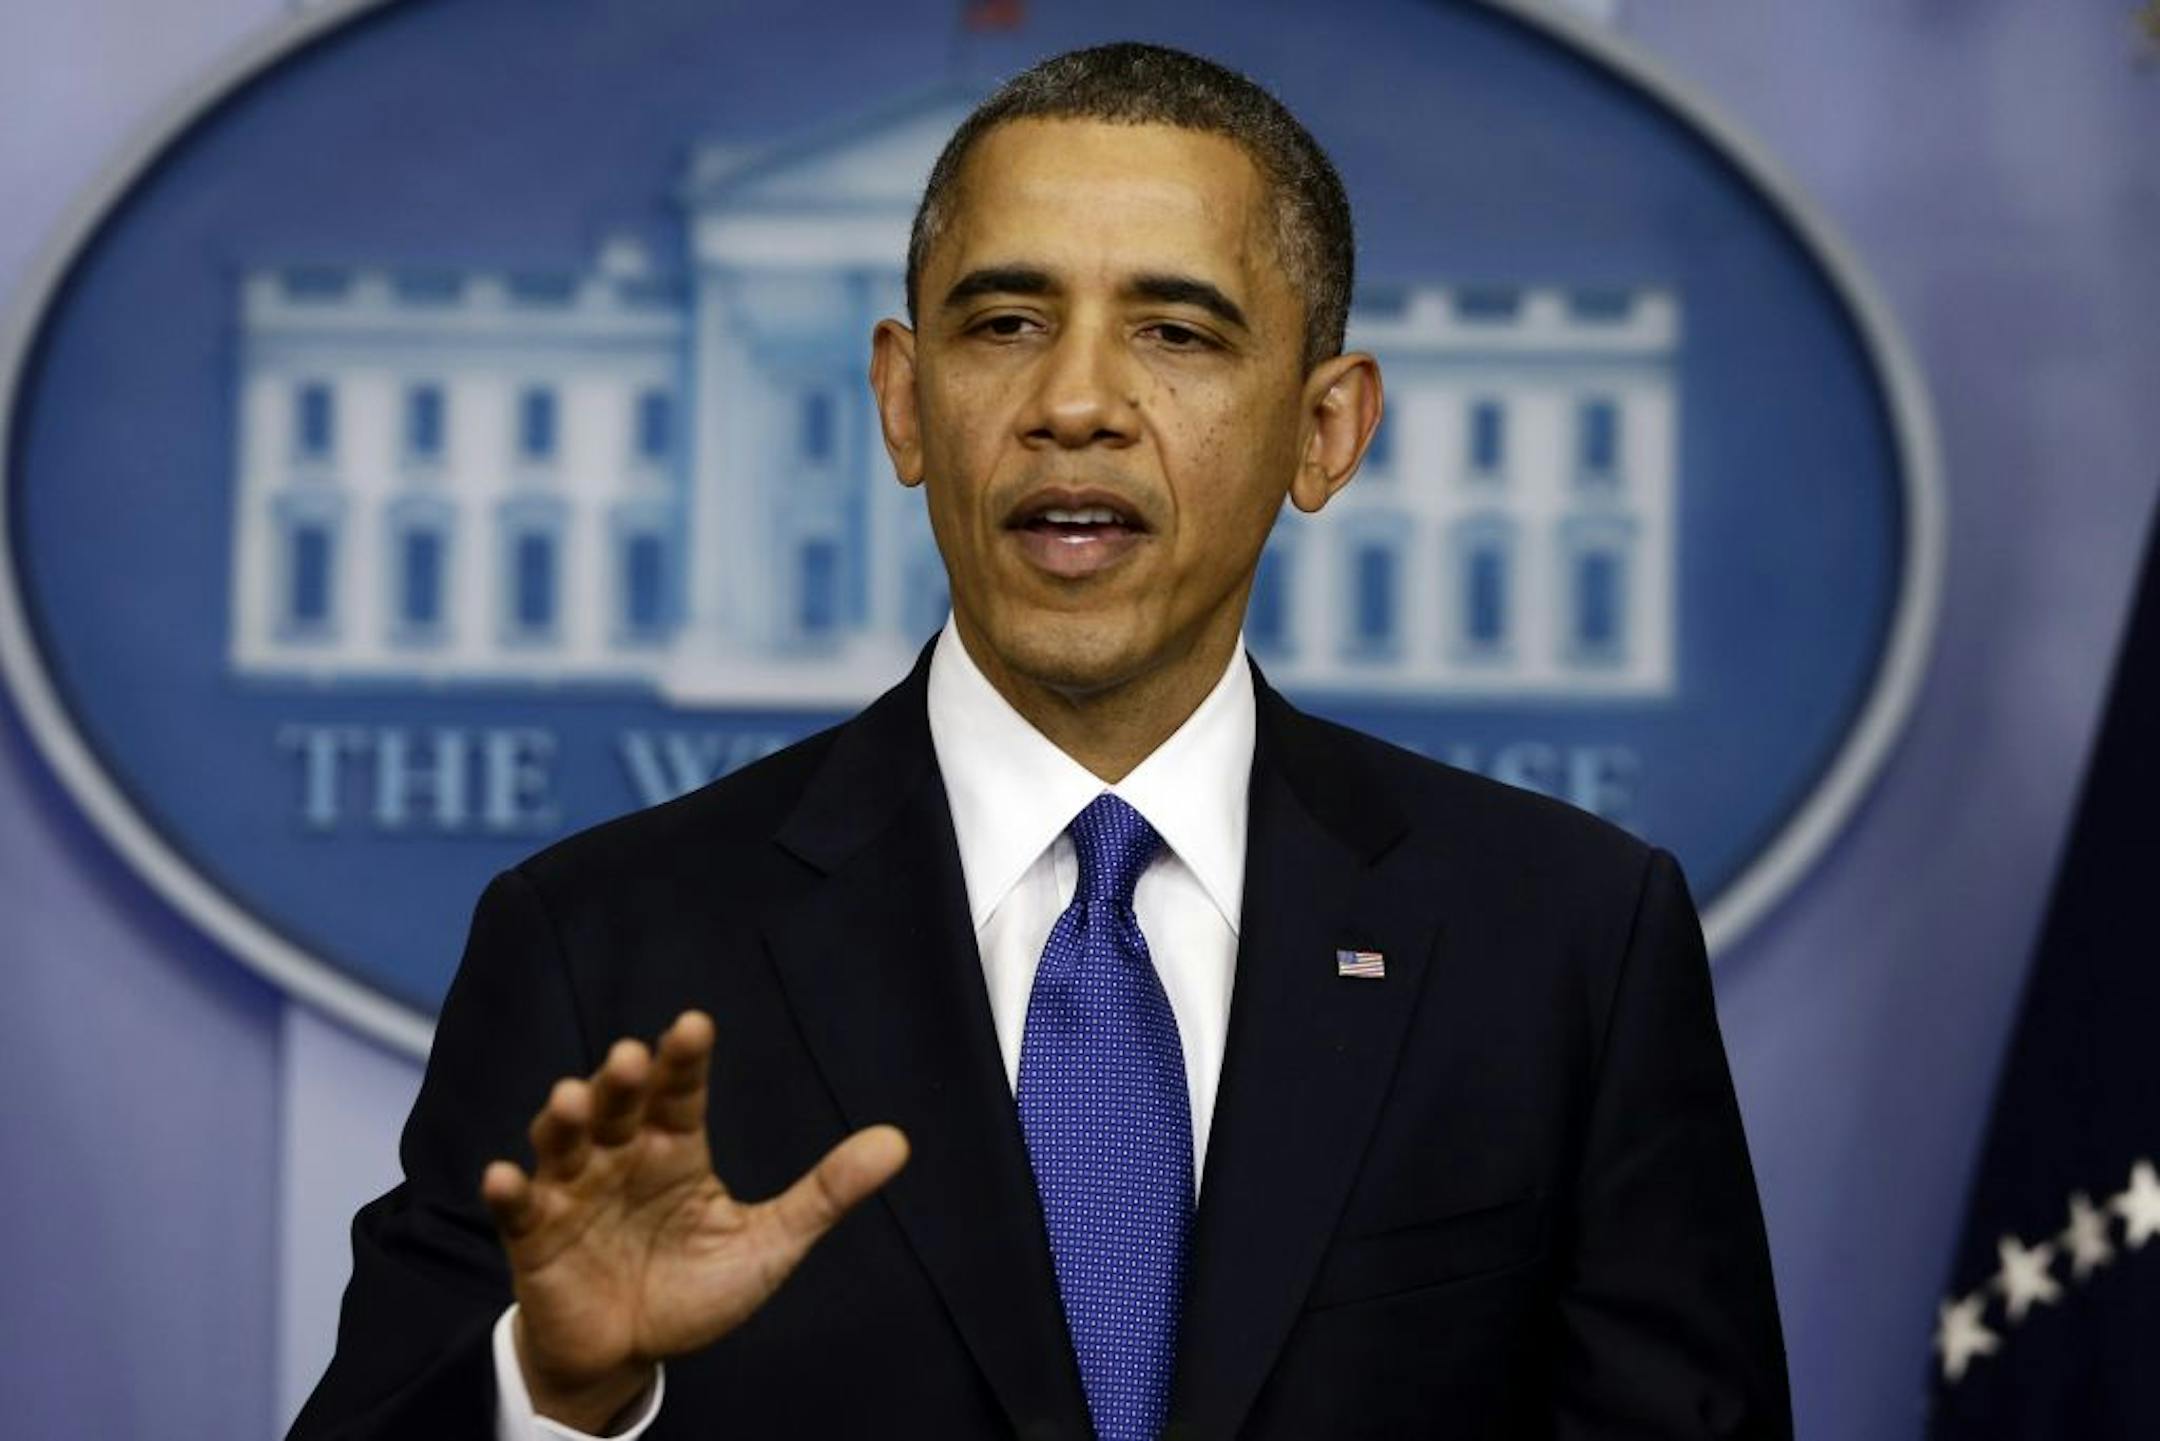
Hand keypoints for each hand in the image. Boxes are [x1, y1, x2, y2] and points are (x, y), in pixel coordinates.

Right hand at [480, 1011, 908, 1431]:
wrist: (630, 1356)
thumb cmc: (694, 1289)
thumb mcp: (767, 1244)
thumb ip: (825, 1193)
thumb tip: (898, 1141)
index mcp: (676, 1149)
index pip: (681, 1093)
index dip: (685, 1060)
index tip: (695, 1025)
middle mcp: (621, 1157)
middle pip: (619, 1106)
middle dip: (621, 1081)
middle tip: (629, 1058)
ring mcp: (573, 1194)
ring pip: (563, 1144)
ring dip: (562, 1121)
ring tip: (570, 1101)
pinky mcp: (535, 1239)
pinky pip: (517, 1212)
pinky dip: (507, 1194)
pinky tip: (504, 1178)